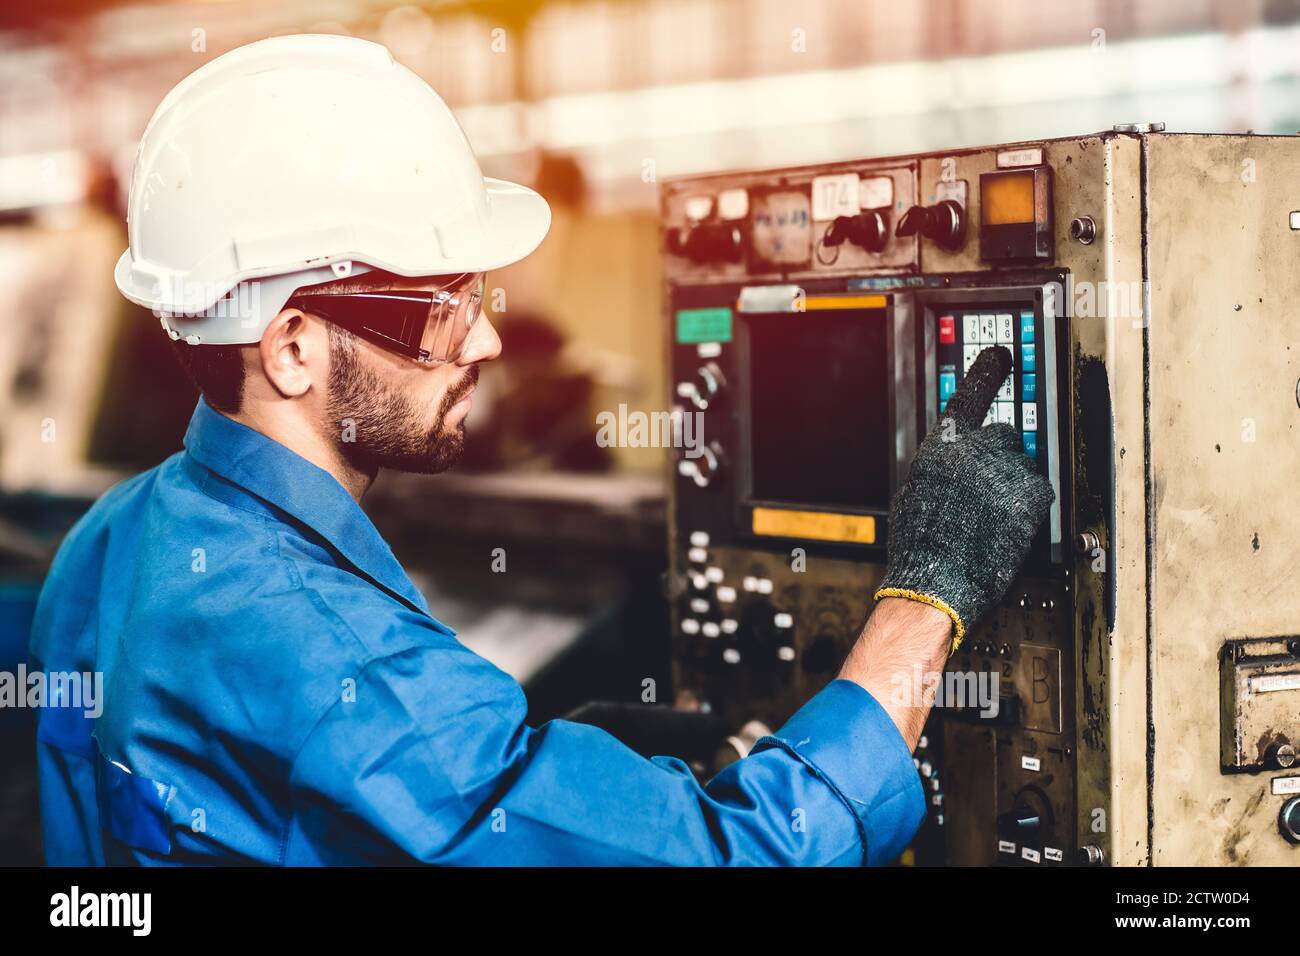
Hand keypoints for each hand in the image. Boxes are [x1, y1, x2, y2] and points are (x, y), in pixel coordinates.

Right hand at [874, 346, 1053, 652]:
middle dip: (1003, 458)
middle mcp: (973, 451)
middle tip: (993, 490)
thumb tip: (958, 465)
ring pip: (1025, 465)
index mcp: (940, 448)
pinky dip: (1030, 508)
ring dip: (1016, 486)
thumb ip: (942, 469)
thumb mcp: (915, 494)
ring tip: (994, 520)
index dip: (986, 374)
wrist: (936, 583)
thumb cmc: (921, 549)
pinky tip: (1010, 528)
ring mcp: (1004, 472)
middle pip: (1006, 435)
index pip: (968, 398)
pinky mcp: (1030, 496)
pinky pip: (1040, 491)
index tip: (1001, 355)